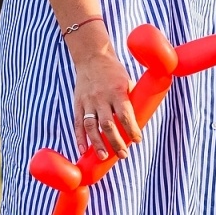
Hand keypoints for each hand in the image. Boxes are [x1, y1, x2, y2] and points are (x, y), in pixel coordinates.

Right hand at [67, 27, 140, 158]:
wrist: (93, 57)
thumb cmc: (114, 72)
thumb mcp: (127, 82)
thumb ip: (130, 101)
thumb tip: (138, 123)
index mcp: (117, 91)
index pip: (125, 115)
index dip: (131, 129)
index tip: (137, 140)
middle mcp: (101, 98)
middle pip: (108, 124)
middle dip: (116, 142)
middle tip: (123, 155)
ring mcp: (88, 101)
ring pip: (91, 126)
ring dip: (97, 143)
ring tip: (104, 156)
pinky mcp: (78, 103)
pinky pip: (78, 123)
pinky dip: (79, 138)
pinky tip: (83, 150)